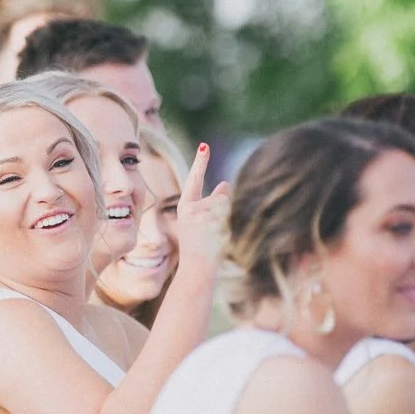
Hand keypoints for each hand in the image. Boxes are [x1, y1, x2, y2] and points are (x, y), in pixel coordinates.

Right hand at [174, 143, 230, 269]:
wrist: (195, 267)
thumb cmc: (198, 247)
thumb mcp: (200, 222)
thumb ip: (211, 202)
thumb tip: (225, 183)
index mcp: (185, 207)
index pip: (194, 180)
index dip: (200, 162)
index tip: (205, 146)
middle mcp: (191, 208)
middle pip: (220, 199)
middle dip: (223, 212)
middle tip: (211, 232)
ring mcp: (201, 214)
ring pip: (226, 208)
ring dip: (225, 222)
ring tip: (213, 237)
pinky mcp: (212, 221)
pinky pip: (229, 217)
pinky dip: (227, 227)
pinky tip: (217, 238)